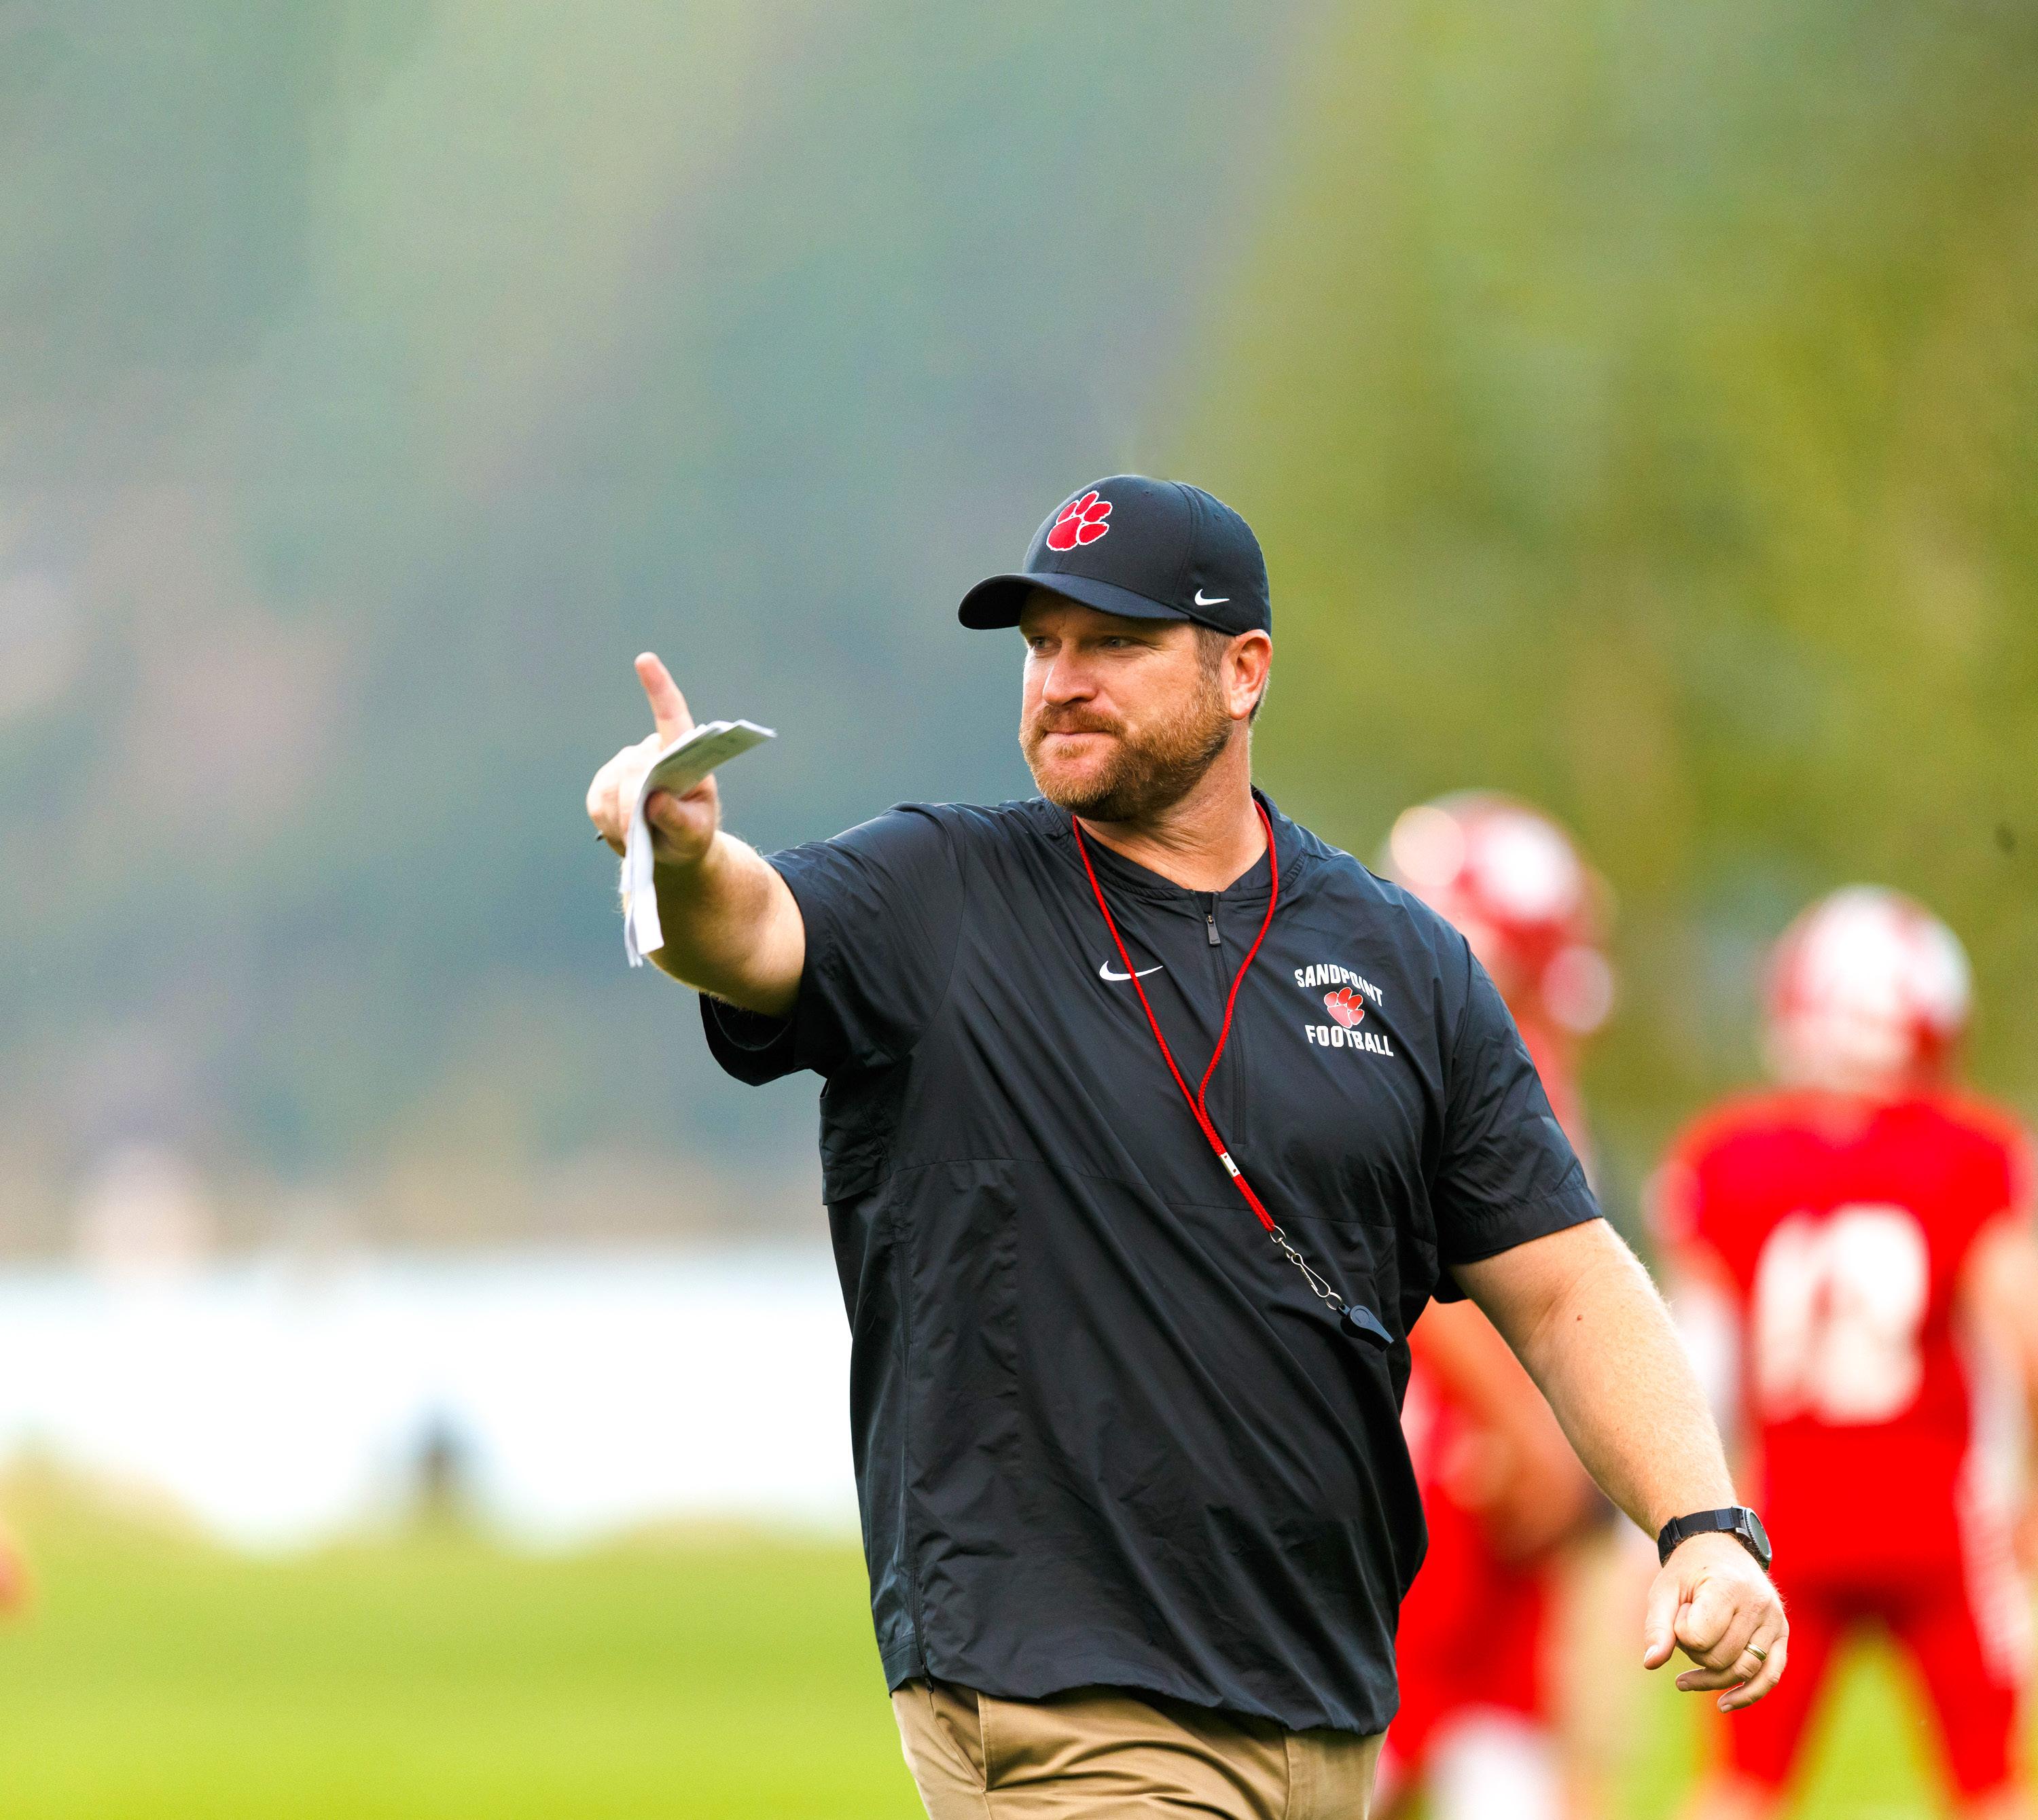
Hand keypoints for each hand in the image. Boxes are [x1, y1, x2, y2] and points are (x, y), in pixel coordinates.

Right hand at [585, 654, 721, 867]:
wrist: (670, 849)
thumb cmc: (691, 835)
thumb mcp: (694, 834)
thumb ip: (678, 820)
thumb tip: (654, 800)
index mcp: (684, 756)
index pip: (672, 717)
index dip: (659, 688)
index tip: (645, 660)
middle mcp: (652, 752)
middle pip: (634, 771)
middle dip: (635, 808)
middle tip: (645, 835)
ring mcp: (625, 764)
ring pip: (612, 789)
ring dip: (622, 821)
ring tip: (641, 836)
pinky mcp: (603, 782)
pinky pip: (597, 802)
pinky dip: (609, 823)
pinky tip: (625, 832)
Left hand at [1643, 1531, 1787, 1710]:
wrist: (1719, 1549)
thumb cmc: (1688, 1572)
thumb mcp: (1664, 1590)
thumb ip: (1657, 1626)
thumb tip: (1650, 1664)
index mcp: (1728, 1586)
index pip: (1699, 1637)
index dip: (1680, 1633)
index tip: (1679, 1613)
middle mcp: (1758, 1604)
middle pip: (1722, 1658)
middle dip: (1695, 1654)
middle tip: (1685, 1631)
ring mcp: (1775, 1620)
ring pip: (1744, 1671)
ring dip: (1713, 1678)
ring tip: (1686, 1677)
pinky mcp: (1782, 1634)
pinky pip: (1770, 1675)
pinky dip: (1748, 1694)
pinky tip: (1724, 1704)